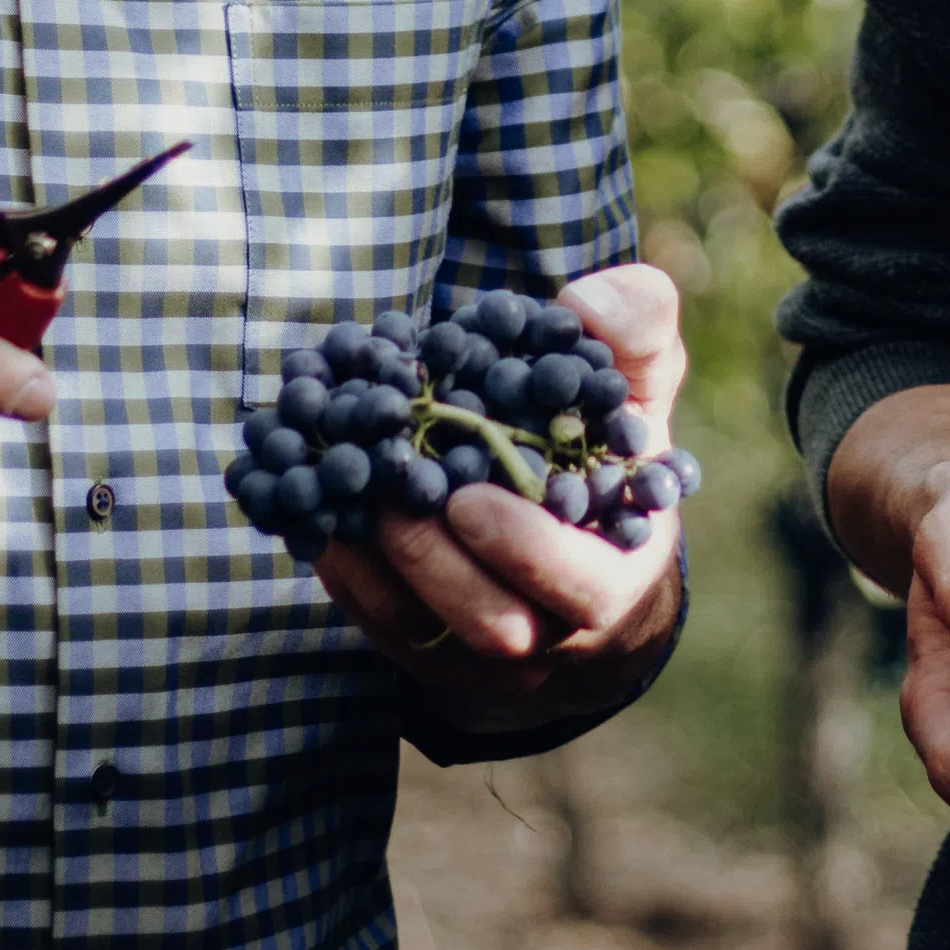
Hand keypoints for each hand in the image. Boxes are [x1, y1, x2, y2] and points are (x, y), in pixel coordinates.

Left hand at [314, 264, 688, 725]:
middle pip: (493, 625)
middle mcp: (553, 629)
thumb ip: (633, 337)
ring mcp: (483, 650)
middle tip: (394, 493)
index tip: (471, 500)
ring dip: (375, 564)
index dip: (529, 553)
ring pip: (422, 631)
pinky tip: (316, 504)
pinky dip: (343, 567)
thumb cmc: (603, 445)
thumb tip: (592, 299)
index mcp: (617, 572)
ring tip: (344, 487)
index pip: (584, 591)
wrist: (571, 525)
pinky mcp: (424, 646)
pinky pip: (376, 621)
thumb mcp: (632, 389)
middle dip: (436, 562)